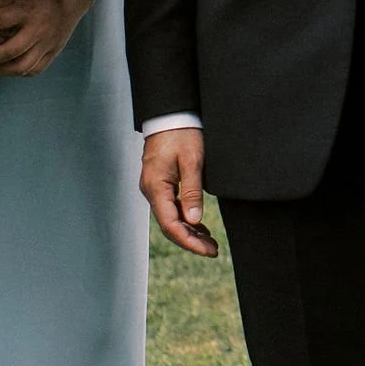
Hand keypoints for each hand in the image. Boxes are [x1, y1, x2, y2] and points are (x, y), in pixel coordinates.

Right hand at [141, 126, 217, 257]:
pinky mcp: (161, 183)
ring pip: (170, 218)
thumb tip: (193, 221)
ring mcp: (154, 187)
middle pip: (169, 225)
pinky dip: (185, 219)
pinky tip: (199, 227)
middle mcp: (151, 190)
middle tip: (213, 251)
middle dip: (191, 241)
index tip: (208, 250)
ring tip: (210, 243)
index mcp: (156, 187)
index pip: (170, 224)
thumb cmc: (182, 133)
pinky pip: (171, 208)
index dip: (189, 241)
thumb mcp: (192, 161)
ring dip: (189, 232)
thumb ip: (192, 192)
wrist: (171, 114)